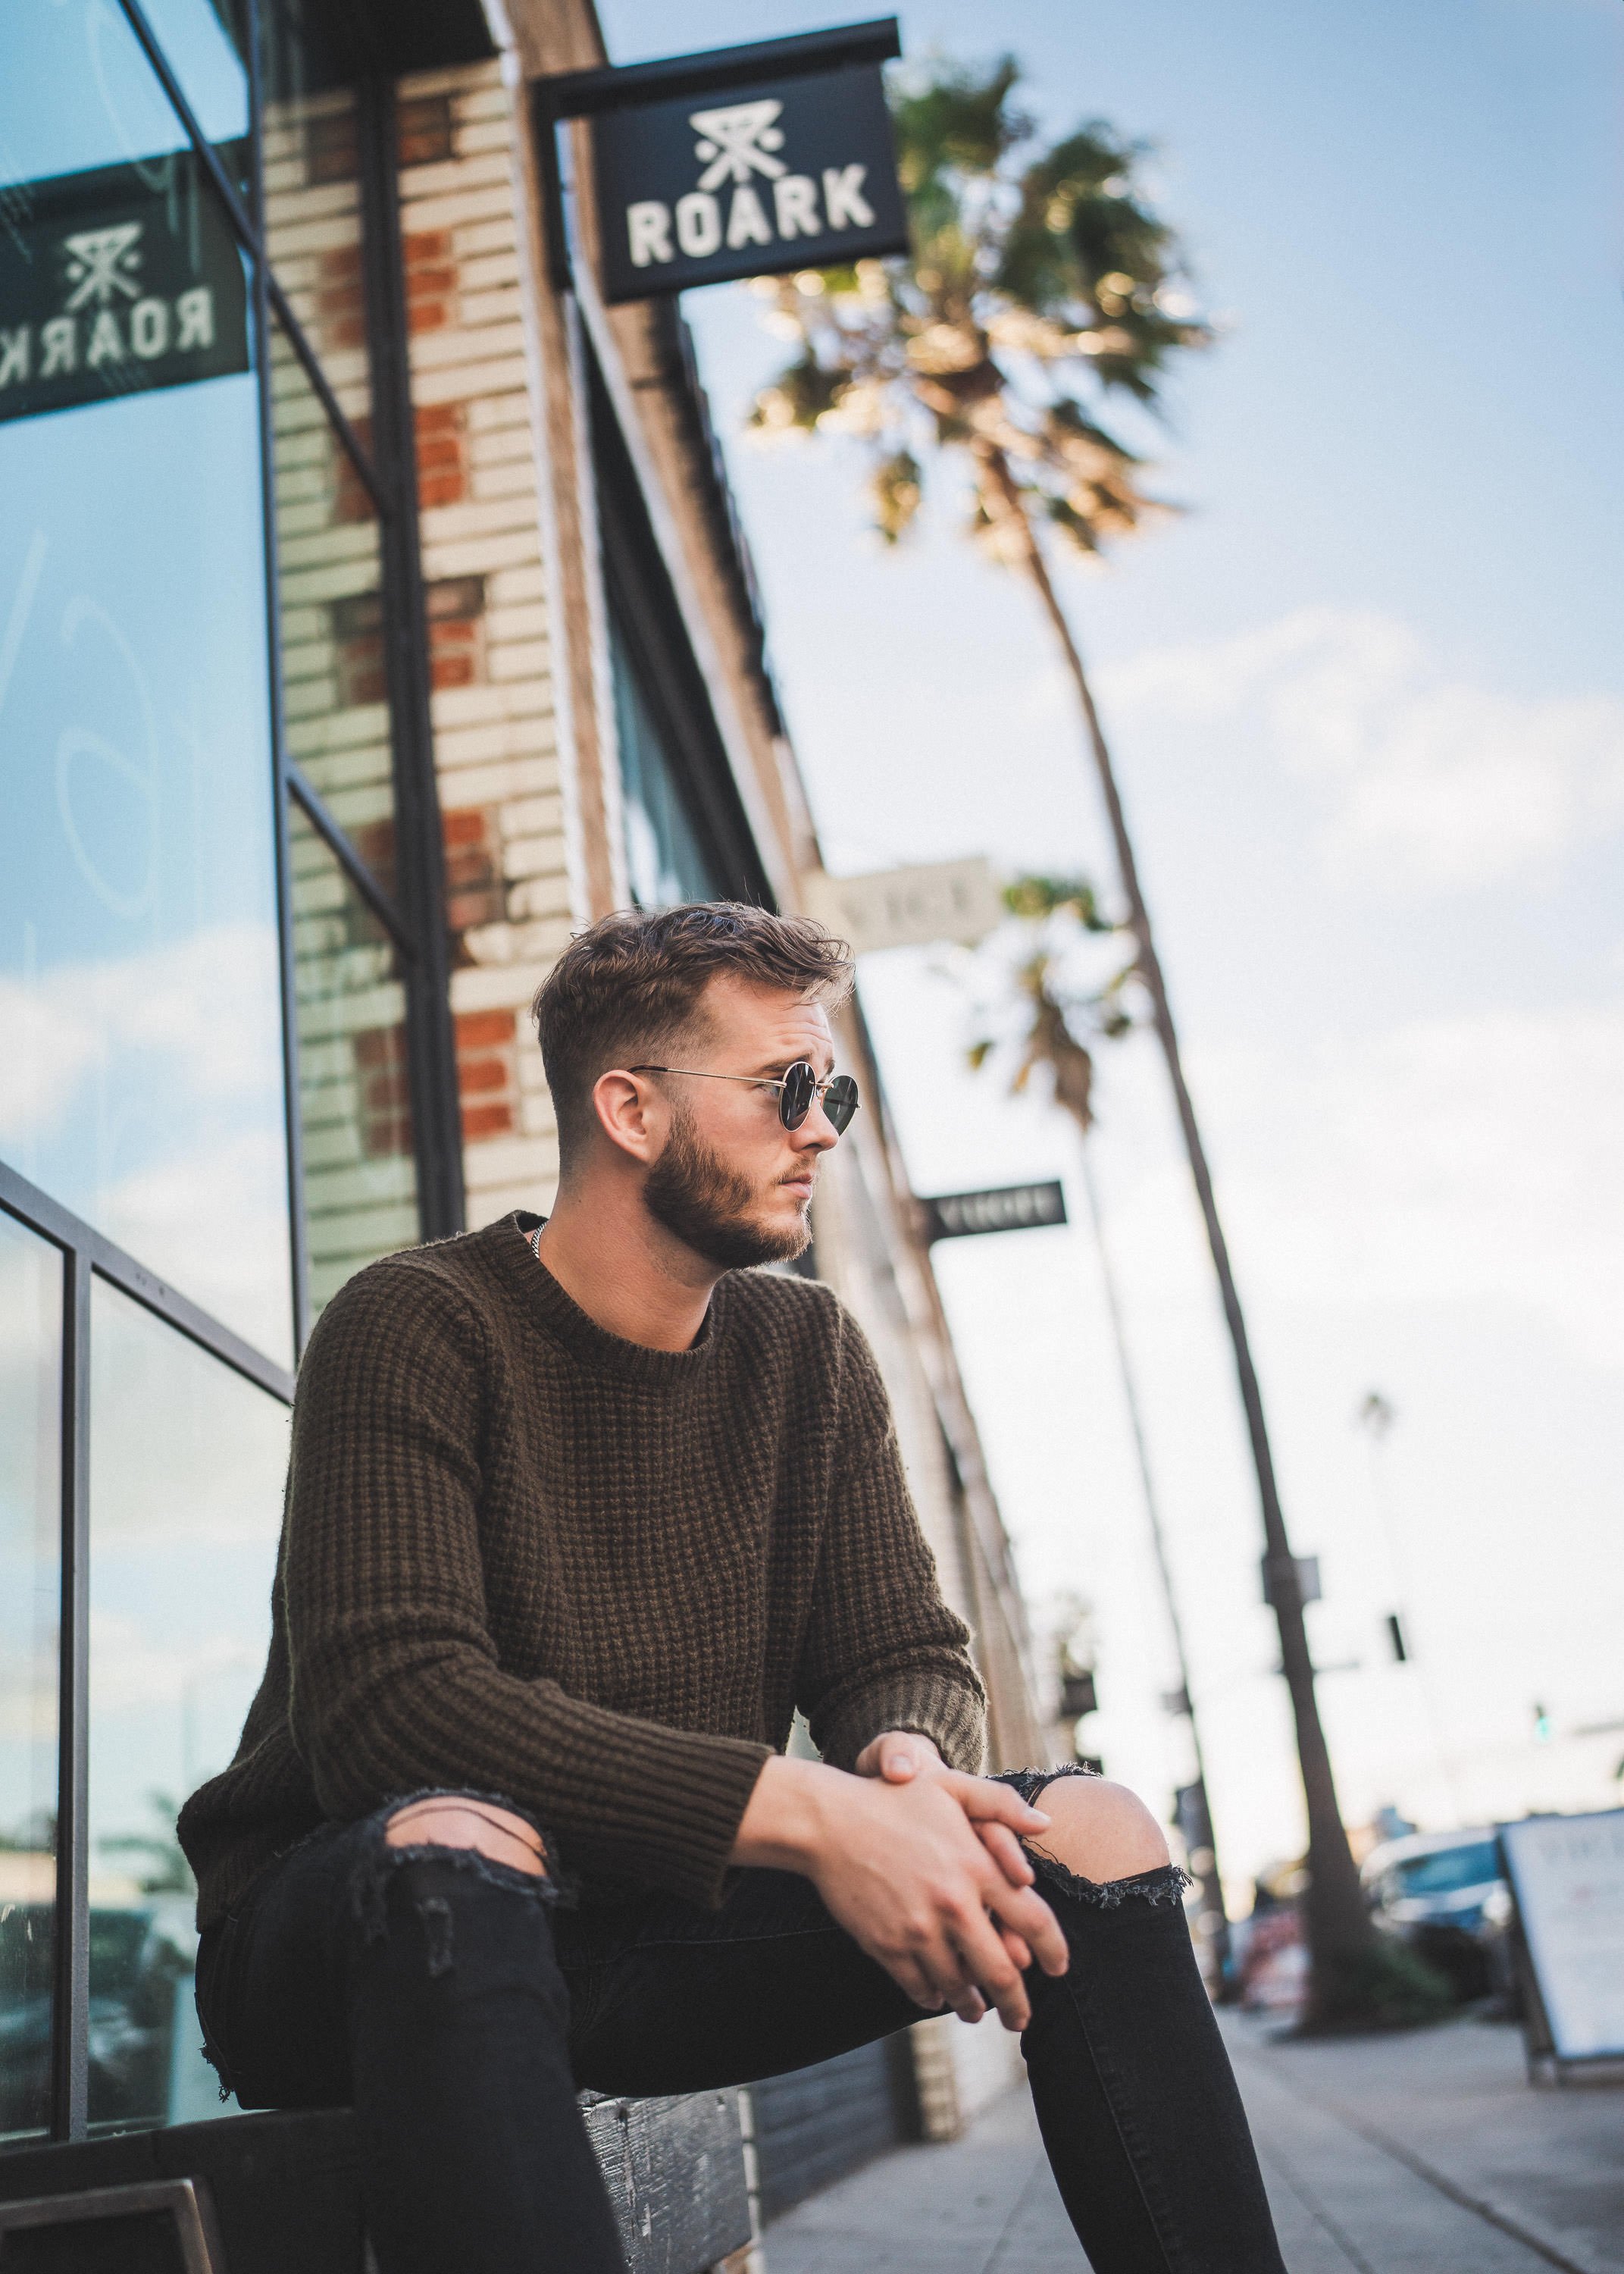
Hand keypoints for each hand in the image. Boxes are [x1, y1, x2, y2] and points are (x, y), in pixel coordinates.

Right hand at [855, 1733, 1041, 2005]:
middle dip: (1017, 2004)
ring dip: (973, 2006)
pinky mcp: (887, 1947)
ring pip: (960, 1988)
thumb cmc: (893, 1799)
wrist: (828, 1821)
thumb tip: (1047, 1827)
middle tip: (1021, 2019)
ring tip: (978, 2012)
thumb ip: (1002, 1804)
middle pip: (1002, 1972)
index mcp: (977, 1866)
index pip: (1034, 1922)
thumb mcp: (951, 1787)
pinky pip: (919, 1987)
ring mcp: (919, 1930)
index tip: (1058, 1970)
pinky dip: (933, 1998)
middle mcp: (954, 1904)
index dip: (1055, 1952)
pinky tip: (938, 1996)